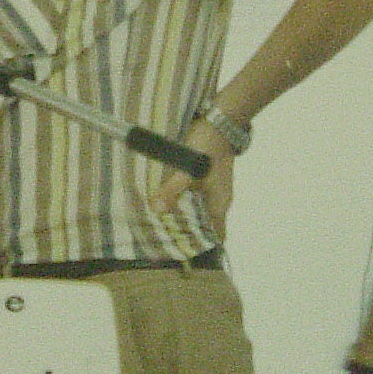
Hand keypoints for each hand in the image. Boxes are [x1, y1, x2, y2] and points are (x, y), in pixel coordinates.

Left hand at [151, 117, 233, 240]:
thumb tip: (156, 209)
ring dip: (177, 213)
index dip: (201, 246)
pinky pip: (188, 193)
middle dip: (183, 231)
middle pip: (201, 224)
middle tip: (158, 239)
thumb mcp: (188, 169)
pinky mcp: (200, 177)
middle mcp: (215, 199)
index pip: (215, 236)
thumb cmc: (208, 146)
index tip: (181, 254)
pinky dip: (176, 198)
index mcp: (219, 204)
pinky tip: (158, 197)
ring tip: (153, 221)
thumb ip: (172, 189)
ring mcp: (208, 188)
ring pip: (193, 208)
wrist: (218, 120)